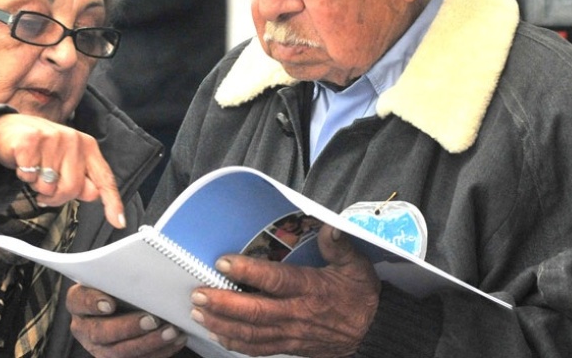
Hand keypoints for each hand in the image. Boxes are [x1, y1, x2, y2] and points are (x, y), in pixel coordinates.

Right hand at [0, 113, 124, 228]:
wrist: (7, 129)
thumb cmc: (40, 149)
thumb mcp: (65, 161)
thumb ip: (81, 178)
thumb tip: (93, 195)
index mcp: (87, 147)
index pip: (104, 178)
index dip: (112, 202)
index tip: (119, 222)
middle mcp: (74, 140)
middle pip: (72, 189)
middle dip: (56, 196)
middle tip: (45, 186)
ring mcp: (52, 139)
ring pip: (48, 186)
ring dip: (36, 185)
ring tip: (34, 169)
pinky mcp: (30, 141)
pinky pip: (29, 177)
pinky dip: (23, 176)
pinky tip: (23, 164)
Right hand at [67, 283, 186, 357]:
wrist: (124, 303)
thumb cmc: (119, 284)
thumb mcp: (113, 275)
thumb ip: (121, 273)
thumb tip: (143, 267)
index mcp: (78, 302)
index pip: (78, 301)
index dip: (92, 303)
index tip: (110, 303)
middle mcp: (85, 328)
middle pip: (100, 332)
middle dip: (128, 328)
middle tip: (152, 320)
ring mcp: (100, 348)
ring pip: (120, 352)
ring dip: (148, 343)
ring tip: (171, 331)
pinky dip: (160, 352)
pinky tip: (176, 340)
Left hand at [190, 225, 380, 357]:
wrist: (373, 332)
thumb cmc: (361, 295)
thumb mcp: (357, 265)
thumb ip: (339, 244)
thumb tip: (329, 226)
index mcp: (311, 288)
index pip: (275, 281)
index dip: (248, 273)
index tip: (223, 262)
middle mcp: (297, 314)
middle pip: (255, 312)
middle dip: (223, 304)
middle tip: (198, 294)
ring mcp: (292, 334)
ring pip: (252, 334)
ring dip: (222, 325)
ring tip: (199, 313)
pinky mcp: (290, 347)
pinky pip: (259, 349)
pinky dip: (236, 344)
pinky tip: (218, 335)